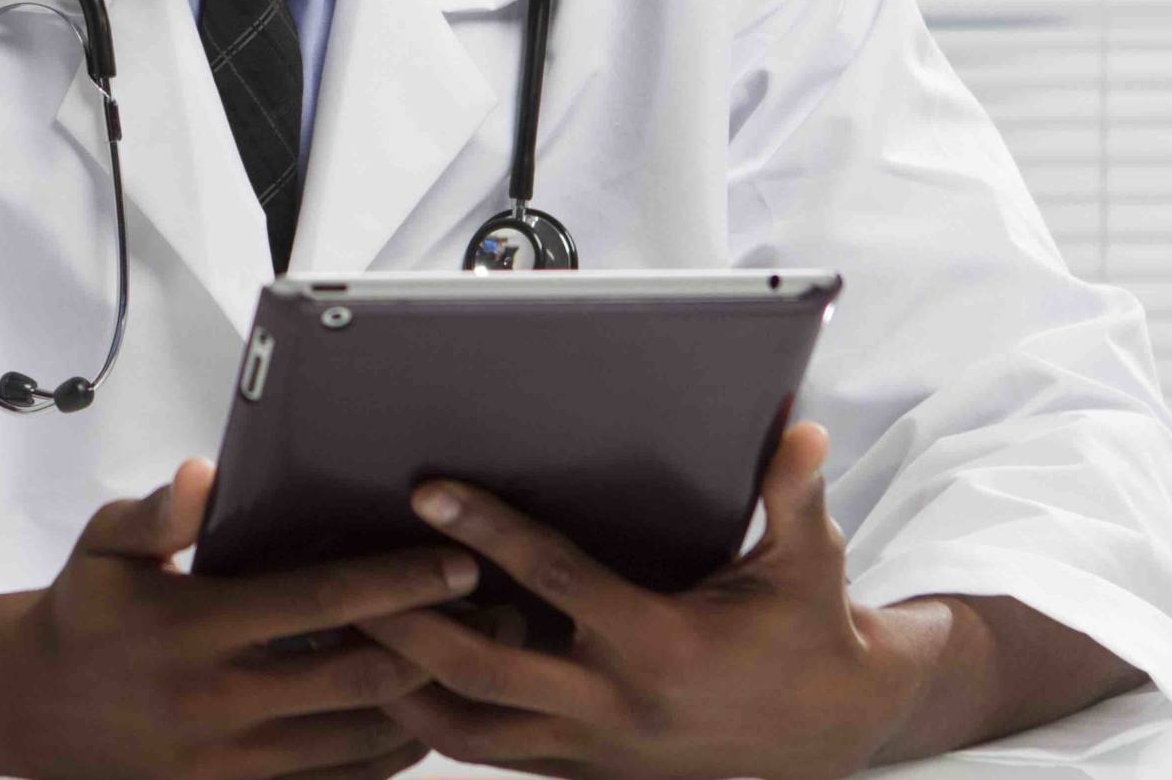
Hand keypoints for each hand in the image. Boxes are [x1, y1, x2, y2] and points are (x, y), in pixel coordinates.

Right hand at [0, 459, 473, 779]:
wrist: (33, 710)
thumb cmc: (83, 612)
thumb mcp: (104, 546)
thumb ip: (160, 512)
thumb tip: (209, 474)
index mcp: (193, 629)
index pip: (317, 603)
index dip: (394, 583)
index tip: (455, 562)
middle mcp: (218, 701)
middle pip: (357, 678)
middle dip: (437, 643)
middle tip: (503, 613)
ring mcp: (230, 760)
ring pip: (359, 741)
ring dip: (427, 703)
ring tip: (484, 664)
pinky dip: (387, 757)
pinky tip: (425, 722)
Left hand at [362, 423, 912, 779]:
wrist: (828, 734)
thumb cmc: (809, 634)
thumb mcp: (810, 563)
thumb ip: (794, 494)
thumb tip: (801, 426)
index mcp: (660, 644)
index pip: (555, 580)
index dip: (488, 531)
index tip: (427, 491)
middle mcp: (614, 705)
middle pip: (481, 668)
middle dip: (407, 623)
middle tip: (343, 574)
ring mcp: (590, 749)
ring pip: (468, 731)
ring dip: (401, 683)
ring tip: (344, 630)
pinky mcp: (579, 770)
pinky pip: (488, 754)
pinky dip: (431, 720)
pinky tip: (389, 678)